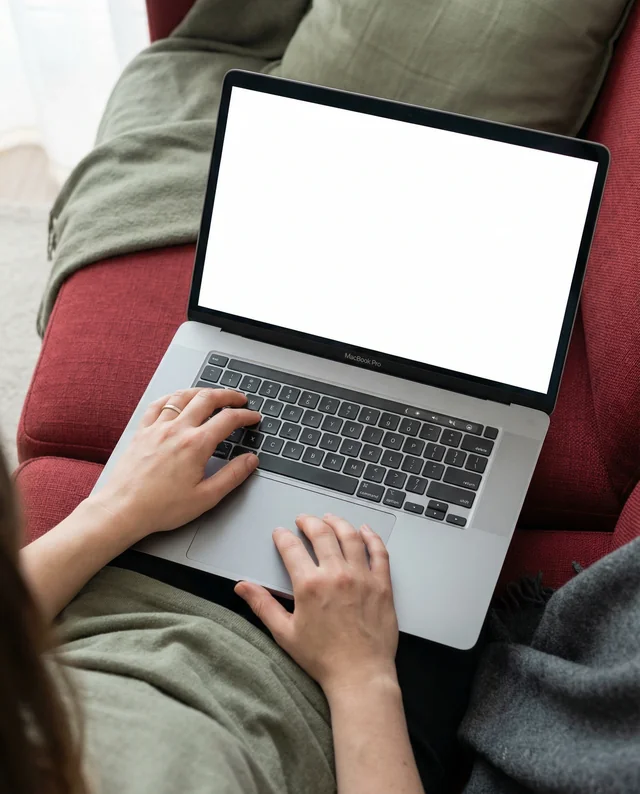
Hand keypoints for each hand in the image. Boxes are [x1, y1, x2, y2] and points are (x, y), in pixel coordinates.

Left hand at [89, 387, 259, 539]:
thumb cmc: (161, 507)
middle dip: (228, 395)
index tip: (253, 417)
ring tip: (212, 394)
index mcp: (196, 445)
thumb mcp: (206, 497)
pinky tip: (177, 399)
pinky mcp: (142, 432)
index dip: (245, 415)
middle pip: (207, 398)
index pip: (228, 419)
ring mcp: (157, 428)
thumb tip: (250, 460)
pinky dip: (172, 397)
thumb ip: (232, 476)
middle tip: (239, 399)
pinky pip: (158, 404)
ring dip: (202, 391)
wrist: (123, 510)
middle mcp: (177, 430)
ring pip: (183, 396)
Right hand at [235, 514, 398, 697]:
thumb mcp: (285, 633)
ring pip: (350, 536)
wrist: (360, 675)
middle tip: (303, 519)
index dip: (283, 537)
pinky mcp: (382, 584)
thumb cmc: (323, 658)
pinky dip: (372, 537)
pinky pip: (379, 552)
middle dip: (309, 522)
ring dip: (338, 522)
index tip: (280, 534)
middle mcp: (336, 575)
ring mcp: (362, 577)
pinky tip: (365, 530)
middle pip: (322, 534)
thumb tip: (242, 587)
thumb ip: (263, 604)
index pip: (292, 548)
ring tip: (330, 518)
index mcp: (310, 585)